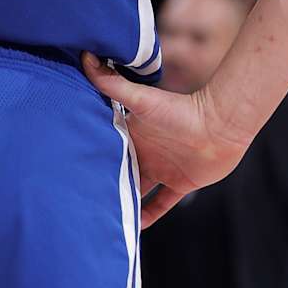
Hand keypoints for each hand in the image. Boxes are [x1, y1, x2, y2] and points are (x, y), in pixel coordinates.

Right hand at [81, 54, 245, 228]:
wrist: (221, 125)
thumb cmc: (181, 110)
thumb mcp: (142, 100)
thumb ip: (113, 83)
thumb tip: (86, 55)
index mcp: (131, 133)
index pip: (105, 148)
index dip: (88, 158)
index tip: (67, 170)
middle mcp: (144, 151)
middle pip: (118, 172)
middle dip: (101, 184)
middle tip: (78, 201)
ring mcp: (161, 169)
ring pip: (136, 191)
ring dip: (123, 204)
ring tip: (100, 220)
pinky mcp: (179, 184)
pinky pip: (160, 204)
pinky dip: (148, 216)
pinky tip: (136, 231)